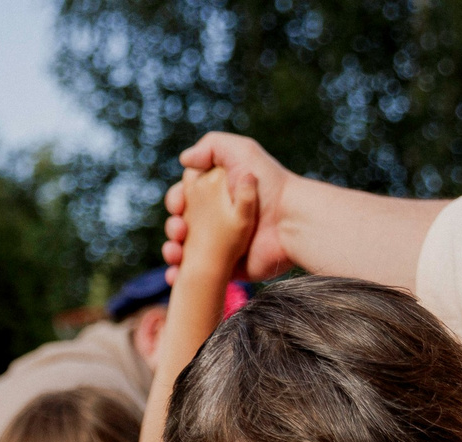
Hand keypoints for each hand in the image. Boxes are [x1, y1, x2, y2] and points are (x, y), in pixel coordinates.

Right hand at [166, 134, 296, 282]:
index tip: (180, 205)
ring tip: (177, 253)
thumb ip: (211, 146)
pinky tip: (174, 275)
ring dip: (171, 251)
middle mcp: (214, 219)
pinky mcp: (222, 268)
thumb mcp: (241, 152)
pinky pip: (194, 275)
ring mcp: (217, 245)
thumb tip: (184, 160)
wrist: (290, 222)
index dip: (176, 200)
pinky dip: (177, 275)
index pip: (184, 196)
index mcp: (215, 194)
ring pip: (182, 250)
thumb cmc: (270, 185)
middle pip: (180, 223)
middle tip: (181, 230)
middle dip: (173, 226)